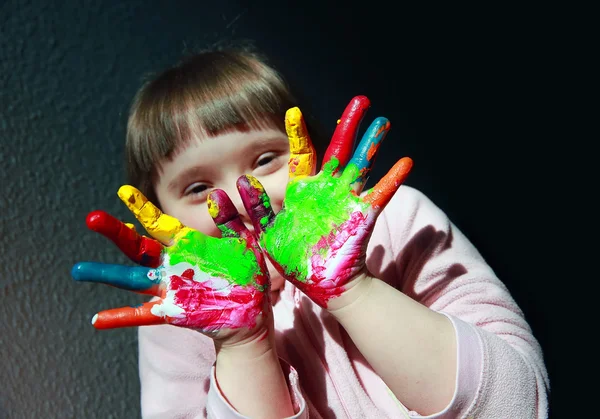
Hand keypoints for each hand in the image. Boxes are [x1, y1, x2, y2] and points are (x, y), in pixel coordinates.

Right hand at [71, 186, 270, 343]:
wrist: (251, 312)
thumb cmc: (247, 275)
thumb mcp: (244, 243)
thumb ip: (231, 220)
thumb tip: (215, 195)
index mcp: (188, 245)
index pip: (159, 223)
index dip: (141, 208)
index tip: (123, 191)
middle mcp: (173, 264)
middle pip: (138, 246)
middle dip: (116, 232)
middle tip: (92, 218)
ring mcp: (170, 288)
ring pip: (133, 278)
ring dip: (107, 273)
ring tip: (79, 269)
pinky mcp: (174, 311)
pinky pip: (145, 315)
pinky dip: (122, 317)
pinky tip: (98, 319)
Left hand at [237, 96, 412, 308]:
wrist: (321, 283)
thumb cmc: (293, 259)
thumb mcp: (265, 235)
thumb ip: (249, 213)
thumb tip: (228, 188)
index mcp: (303, 191)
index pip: (301, 155)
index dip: (298, 134)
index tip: (293, 111)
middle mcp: (327, 190)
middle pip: (339, 151)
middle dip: (349, 125)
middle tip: (361, 99)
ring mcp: (346, 201)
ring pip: (362, 166)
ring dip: (372, 145)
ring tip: (383, 122)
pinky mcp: (361, 218)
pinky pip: (379, 196)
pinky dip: (391, 180)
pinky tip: (405, 162)